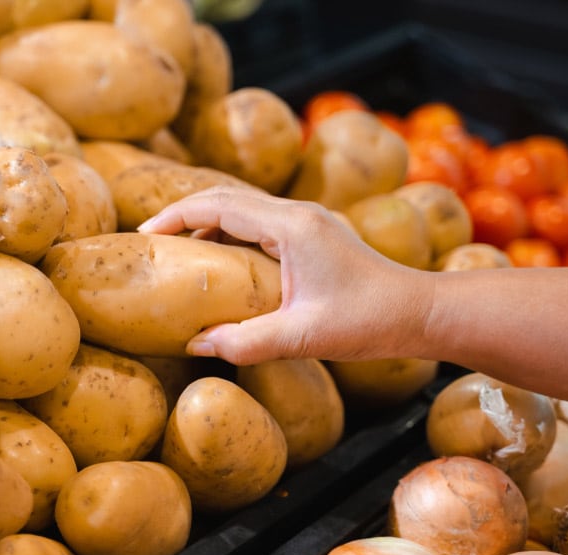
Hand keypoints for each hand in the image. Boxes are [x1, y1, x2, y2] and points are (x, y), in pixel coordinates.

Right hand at [138, 186, 432, 364]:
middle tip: (153, 242)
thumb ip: (245, 342)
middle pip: (225, 197)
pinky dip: (231, 236)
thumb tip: (196, 344)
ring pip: (243, 209)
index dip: (176, 216)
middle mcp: (298, 214)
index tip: (146, 235)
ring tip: (179, 255)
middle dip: (184, 215)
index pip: (218, 204)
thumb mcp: (303, 337)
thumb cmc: (370, 321)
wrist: (421, 312)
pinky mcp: (314, 235)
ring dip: (208, 225)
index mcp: (291, 226)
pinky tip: (221, 266)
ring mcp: (308, 221)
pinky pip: (259, 224)